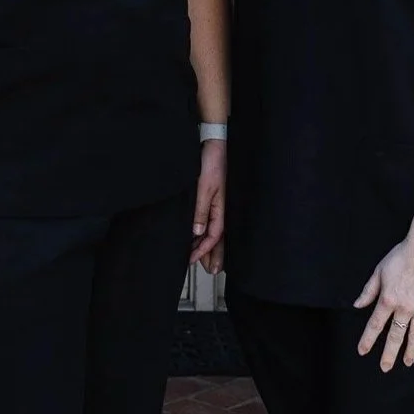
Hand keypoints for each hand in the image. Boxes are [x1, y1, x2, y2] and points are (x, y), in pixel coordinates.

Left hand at [191, 139, 225, 272]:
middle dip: (214, 254)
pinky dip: (208, 232)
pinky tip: (204, 235)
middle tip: (210, 270)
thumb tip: (197, 232)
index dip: (203, 250)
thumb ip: (201, 210)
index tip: (192, 259)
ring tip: (207, 260)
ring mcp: (219, 203)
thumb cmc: (212, 162)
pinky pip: (212, 220)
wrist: (214, 143)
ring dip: (211, 246)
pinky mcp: (214, 196)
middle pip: (219, 238)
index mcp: (221, 208)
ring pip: (216, 230)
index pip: (213, 236)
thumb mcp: (204, 188)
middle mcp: (222, 208)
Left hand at [355, 236, 413, 370]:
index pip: (375, 324)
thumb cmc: (400, 257)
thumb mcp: (379, 271)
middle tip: (385, 368)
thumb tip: (357, 305)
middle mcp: (405, 309)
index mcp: (388, 300)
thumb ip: (369, 291)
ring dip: (411, 351)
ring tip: (408, 363)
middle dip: (389, 354)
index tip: (362, 351)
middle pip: (395, 336)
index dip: (368, 339)